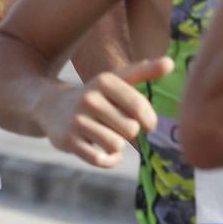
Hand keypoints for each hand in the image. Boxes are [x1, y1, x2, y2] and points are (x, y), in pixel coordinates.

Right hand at [34, 56, 173, 167]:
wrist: (51, 107)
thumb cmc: (95, 95)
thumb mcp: (116, 80)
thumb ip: (144, 71)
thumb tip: (171, 62)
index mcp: (105, 81)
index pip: (139, 106)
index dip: (149, 120)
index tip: (149, 125)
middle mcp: (89, 98)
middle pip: (130, 129)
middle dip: (128, 132)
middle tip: (117, 128)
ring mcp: (77, 120)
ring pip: (115, 145)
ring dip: (116, 146)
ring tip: (107, 137)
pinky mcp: (68, 141)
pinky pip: (100, 160)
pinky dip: (108, 161)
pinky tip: (104, 154)